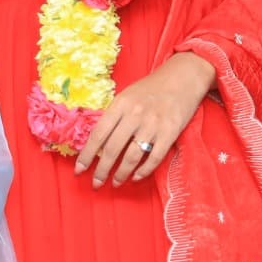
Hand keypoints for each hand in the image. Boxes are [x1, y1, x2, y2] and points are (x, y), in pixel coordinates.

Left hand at [78, 52, 212, 185]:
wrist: (182, 77)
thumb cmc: (150, 89)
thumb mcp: (126, 96)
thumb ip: (114, 116)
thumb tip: (97, 143)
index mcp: (120, 104)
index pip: (98, 134)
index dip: (86, 155)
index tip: (79, 170)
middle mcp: (135, 114)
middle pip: (112, 149)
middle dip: (102, 170)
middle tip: (96, 183)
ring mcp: (153, 124)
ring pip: (132, 156)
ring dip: (121, 174)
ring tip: (116, 182)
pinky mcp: (170, 132)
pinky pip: (154, 158)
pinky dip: (144, 171)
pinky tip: (136, 177)